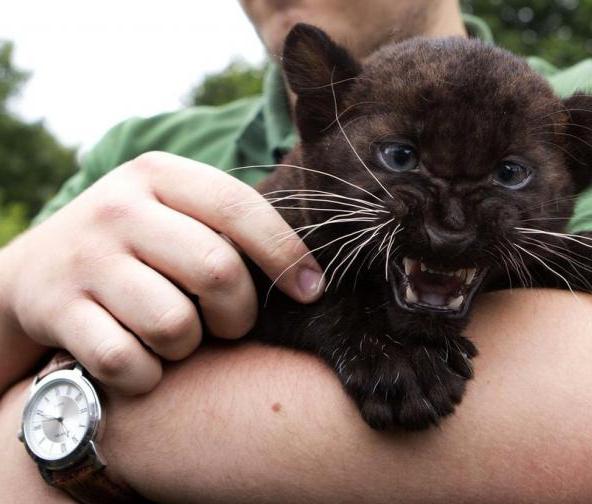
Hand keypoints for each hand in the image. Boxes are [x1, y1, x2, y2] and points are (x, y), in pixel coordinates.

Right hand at [0, 152, 323, 393]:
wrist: (36, 271)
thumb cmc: (135, 246)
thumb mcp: (174, 212)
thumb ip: (229, 227)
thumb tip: (309, 276)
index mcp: (159, 174)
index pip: (239, 207)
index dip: (285, 253)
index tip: (311, 290)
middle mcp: (119, 208)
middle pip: (217, 271)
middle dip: (239, 314)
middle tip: (231, 324)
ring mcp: (84, 258)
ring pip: (174, 325)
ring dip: (189, 347)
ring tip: (178, 337)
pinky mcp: (57, 309)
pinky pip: (128, 362)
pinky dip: (147, 376)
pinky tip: (144, 363)